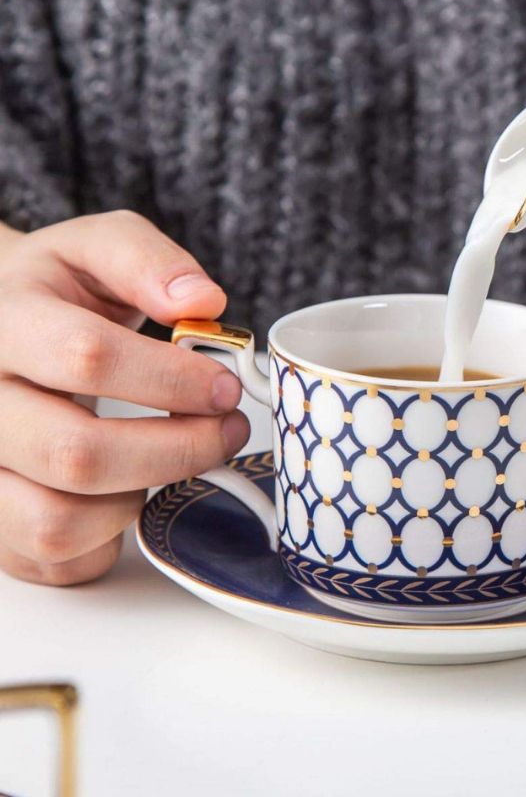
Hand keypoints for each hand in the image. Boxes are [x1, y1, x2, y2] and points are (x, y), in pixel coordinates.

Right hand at [0, 211, 247, 584]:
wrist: (1, 324)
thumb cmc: (59, 288)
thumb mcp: (99, 246)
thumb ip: (150, 262)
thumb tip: (204, 302)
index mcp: (5, 321)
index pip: (86, 356)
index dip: (172, 379)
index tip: (227, 385)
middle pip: (77, 454)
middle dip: (179, 449)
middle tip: (227, 430)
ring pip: (56, 521)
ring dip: (140, 497)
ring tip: (173, 457)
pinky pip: (50, 556)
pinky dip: (106, 538)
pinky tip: (131, 488)